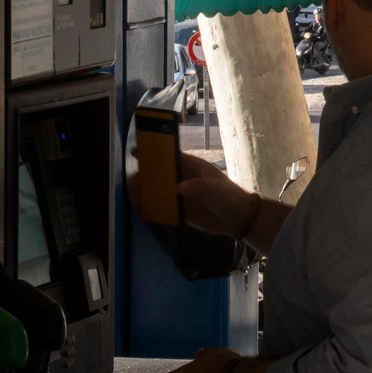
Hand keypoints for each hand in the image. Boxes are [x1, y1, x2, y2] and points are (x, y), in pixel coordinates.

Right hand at [127, 151, 262, 238]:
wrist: (238, 220)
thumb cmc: (229, 197)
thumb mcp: (216, 189)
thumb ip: (199, 187)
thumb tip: (179, 187)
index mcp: (192, 167)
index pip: (170, 157)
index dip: (154, 154)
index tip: (137, 152)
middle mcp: (184, 179)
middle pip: (160, 175)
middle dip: (145, 177)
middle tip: (134, 182)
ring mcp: (181, 196)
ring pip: (159, 192)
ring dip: (145, 194)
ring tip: (134, 197)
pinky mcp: (181, 211)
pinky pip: (163, 209)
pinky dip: (152, 210)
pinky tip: (142, 212)